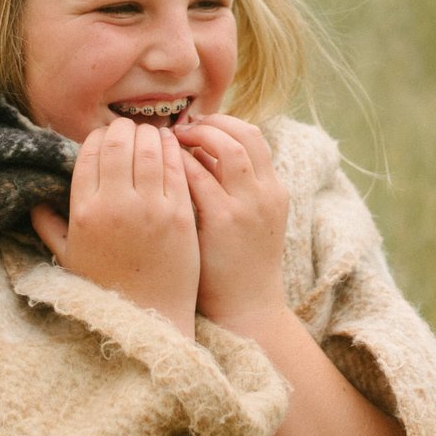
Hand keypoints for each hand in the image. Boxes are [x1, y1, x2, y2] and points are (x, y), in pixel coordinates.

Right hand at [31, 117, 200, 335]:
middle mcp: (116, 206)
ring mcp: (151, 209)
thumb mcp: (67, 258)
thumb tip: (34, 202)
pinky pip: (175, 168)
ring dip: (147, 134)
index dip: (96, 138)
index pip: (89, 154)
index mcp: (85, 213)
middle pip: (118, 144)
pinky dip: (171, 149)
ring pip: (148, 148)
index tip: (103, 138)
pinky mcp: (180, 215)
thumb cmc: (105, 289)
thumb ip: (48, 226)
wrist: (149, 318)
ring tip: (147, 133)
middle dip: (121, 129)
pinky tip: (169, 144)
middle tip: (126, 129)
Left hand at [175, 114, 290, 333]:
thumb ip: (229, 187)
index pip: (253, 136)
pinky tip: (161, 165)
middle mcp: (266, 192)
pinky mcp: (224, 221)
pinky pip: (199, 176)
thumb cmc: (235, 268)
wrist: (247, 311)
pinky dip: (180, 163)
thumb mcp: (246, 222)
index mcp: (274, 190)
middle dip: (210, 123)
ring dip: (196, 137)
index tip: (195, 127)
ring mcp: (247, 206)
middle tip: (179, 128)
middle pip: (244, 133)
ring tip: (170, 141)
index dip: (223, 124)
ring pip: (226, 147)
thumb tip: (196, 153)